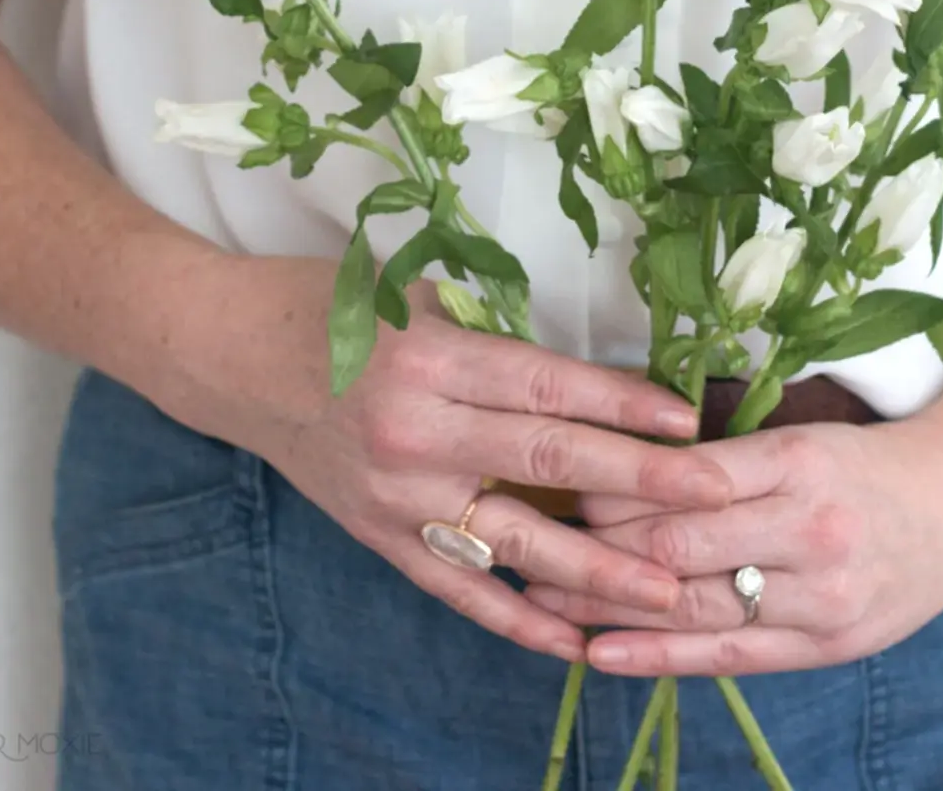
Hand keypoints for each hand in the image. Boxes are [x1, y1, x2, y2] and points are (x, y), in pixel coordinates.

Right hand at [161, 254, 732, 662]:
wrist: (228, 355)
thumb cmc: (328, 309)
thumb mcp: (416, 300)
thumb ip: (496, 343)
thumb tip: (589, 382)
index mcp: (433, 359)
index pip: (549, 387)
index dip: (623, 405)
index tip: (687, 420)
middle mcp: (418, 433)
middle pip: (549, 462)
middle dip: (640, 484)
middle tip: (714, 501)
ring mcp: (396, 496)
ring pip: (515, 541)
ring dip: (597, 570)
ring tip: (669, 593)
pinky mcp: (379, 536)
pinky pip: (458, 586)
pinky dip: (515, 619)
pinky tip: (570, 641)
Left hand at [527, 416, 942, 675]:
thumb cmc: (863, 461)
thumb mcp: (798, 436)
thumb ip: (720, 459)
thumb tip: (618, 464)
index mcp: (795, 462)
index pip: (681, 483)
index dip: (612, 489)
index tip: (557, 483)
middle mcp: (808, 531)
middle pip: (678, 546)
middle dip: (597, 546)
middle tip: (530, 538)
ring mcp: (820, 598)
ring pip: (694, 606)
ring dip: (608, 606)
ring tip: (537, 599)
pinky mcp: (824, 646)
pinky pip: (728, 656)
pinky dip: (658, 656)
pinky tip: (600, 653)